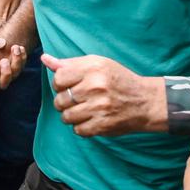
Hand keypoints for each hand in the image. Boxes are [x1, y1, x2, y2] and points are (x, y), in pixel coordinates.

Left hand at [42, 53, 166, 135]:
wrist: (145, 101)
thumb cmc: (118, 80)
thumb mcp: (97, 64)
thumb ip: (69, 63)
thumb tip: (45, 59)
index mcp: (93, 68)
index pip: (58, 78)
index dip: (60, 84)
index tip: (69, 86)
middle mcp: (95, 87)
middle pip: (60, 100)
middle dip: (65, 102)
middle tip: (78, 99)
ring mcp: (99, 107)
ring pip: (66, 117)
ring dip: (72, 116)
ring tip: (83, 110)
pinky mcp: (102, 125)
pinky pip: (78, 130)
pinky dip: (82, 127)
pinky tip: (91, 119)